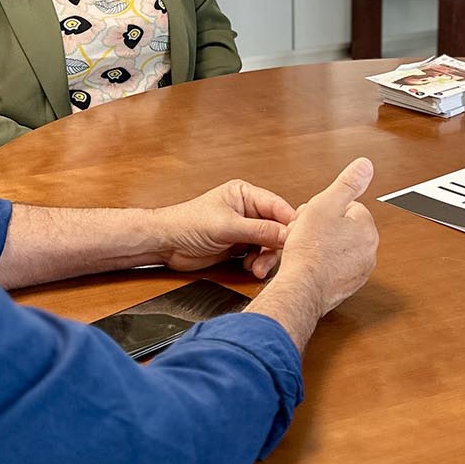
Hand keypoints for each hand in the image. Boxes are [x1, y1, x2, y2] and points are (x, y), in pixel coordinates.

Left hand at [154, 179, 296, 277]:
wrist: (165, 244)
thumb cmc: (187, 224)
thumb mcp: (227, 226)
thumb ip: (259, 230)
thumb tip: (287, 233)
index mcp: (245, 194)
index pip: (277, 207)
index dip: (290, 222)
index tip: (298, 238)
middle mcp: (247, 211)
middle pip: (276, 228)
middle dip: (275, 246)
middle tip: (270, 260)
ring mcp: (244, 230)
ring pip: (269, 244)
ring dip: (266, 258)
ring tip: (257, 269)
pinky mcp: (239, 247)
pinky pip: (258, 255)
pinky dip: (257, 264)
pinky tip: (250, 268)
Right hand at [276, 158, 378, 313]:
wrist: (301, 287)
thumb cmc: (310, 249)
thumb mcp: (325, 204)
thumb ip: (347, 183)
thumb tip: (365, 165)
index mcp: (367, 229)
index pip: (348, 207)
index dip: (326, 209)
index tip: (313, 217)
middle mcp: (369, 251)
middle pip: (344, 227)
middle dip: (324, 227)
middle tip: (306, 232)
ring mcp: (359, 270)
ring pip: (339, 247)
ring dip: (323, 245)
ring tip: (306, 248)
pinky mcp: (347, 286)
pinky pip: (335, 267)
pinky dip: (323, 264)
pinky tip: (310, 263)